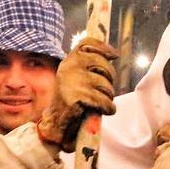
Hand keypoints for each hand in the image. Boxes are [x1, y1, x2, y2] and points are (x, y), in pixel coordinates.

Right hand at [36, 38, 117, 152]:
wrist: (55, 124)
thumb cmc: (69, 101)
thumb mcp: (75, 78)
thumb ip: (87, 66)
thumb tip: (111, 55)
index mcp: (68, 61)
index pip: (86, 44)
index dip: (103, 47)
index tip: (114, 55)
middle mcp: (69, 68)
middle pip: (102, 64)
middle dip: (110, 78)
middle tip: (106, 89)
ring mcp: (73, 82)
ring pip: (105, 85)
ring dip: (108, 96)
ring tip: (101, 102)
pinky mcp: (78, 98)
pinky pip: (104, 101)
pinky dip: (108, 108)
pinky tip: (105, 111)